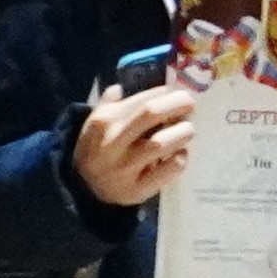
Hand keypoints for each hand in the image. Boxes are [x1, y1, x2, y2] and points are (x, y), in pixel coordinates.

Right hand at [74, 83, 195, 207]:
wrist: (85, 190)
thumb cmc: (99, 149)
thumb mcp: (97, 125)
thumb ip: (109, 105)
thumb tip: (119, 87)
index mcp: (103, 122)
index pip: (140, 100)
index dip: (165, 93)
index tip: (176, 93)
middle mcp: (111, 144)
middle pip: (150, 113)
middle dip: (178, 104)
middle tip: (190, 105)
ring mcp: (123, 168)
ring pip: (160, 143)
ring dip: (182, 132)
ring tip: (187, 131)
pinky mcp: (136, 189)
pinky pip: (168, 170)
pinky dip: (180, 159)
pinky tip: (180, 155)